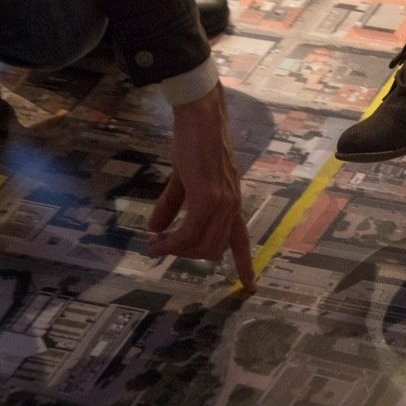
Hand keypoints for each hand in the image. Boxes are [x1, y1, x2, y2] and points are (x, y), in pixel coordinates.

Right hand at [147, 85, 255, 291]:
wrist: (199, 118)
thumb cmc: (194, 143)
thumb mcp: (183, 179)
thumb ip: (172, 205)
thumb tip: (155, 230)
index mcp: (230, 204)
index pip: (242, 241)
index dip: (246, 266)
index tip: (250, 287)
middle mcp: (231, 207)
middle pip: (213, 250)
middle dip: (187, 256)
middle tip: (162, 248)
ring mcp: (221, 203)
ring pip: (201, 246)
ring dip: (177, 250)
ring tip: (155, 245)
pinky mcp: (206, 197)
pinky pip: (189, 232)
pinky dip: (172, 242)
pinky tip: (156, 240)